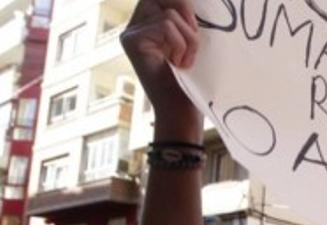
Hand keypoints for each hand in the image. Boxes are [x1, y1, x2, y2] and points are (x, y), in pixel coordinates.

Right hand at [121, 0, 201, 134]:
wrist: (181, 111)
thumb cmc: (191, 80)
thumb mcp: (191, 42)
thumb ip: (186, 19)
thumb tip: (191, 1)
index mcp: (149, 22)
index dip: (185, 6)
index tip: (196, 29)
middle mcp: (135, 25)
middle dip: (187, 18)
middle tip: (194, 43)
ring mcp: (130, 33)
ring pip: (168, 14)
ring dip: (188, 39)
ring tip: (185, 61)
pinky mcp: (131, 41)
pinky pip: (165, 26)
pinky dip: (180, 45)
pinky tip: (178, 64)